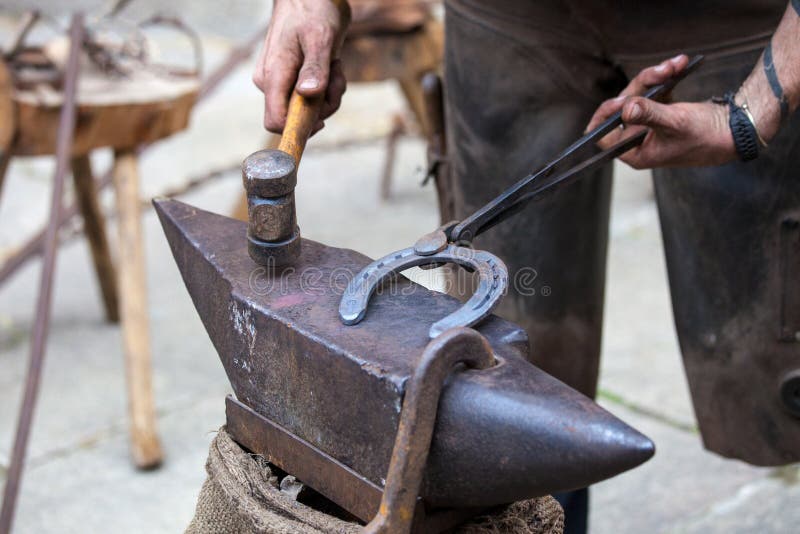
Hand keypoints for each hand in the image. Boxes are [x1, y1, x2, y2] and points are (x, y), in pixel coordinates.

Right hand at [253, 0, 348, 133]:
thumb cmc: (313, 10)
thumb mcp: (320, 38)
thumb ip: (315, 68)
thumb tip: (308, 95)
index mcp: (273, 76)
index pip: (276, 122)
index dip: (298, 129)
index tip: (323, 120)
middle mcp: (271, 84)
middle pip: (297, 119)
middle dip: (323, 105)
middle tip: (335, 77)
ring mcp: (281, 83)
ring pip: (309, 109)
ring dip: (330, 94)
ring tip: (334, 65)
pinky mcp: (292, 81)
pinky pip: (313, 98)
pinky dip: (328, 87)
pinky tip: (331, 65)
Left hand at [586, 54, 735, 167]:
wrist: (735, 131)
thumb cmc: (706, 136)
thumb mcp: (675, 123)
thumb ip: (649, 114)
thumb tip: (626, 108)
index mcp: (635, 152)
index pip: (602, 136)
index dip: (605, 116)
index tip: (621, 99)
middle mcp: (637, 140)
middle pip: (622, 107)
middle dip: (640, 86)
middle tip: (660, 73)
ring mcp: (648, 125)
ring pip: (639, 95)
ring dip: (655, 76)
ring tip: (676, 64)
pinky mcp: (660, 111)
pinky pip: (654, 90)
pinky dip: (665, 77)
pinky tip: (680, 65)